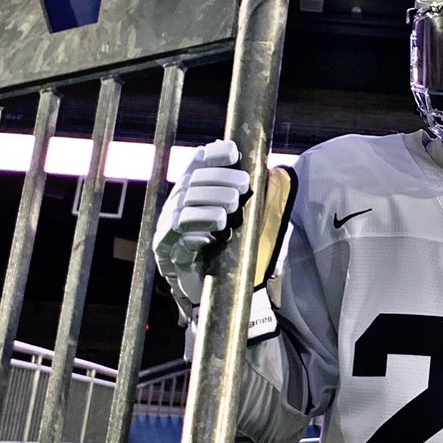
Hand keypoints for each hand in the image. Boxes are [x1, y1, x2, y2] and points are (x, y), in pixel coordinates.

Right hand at [152, 140, 251, 312]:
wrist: (223, 289)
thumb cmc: (235, 248)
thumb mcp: (250, 217)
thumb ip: (256, 197)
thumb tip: (273, 172)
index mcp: (192, 192)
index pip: (197, 165)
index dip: (213, 156)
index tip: (233, 153)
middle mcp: (176, 208)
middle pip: (190, 185)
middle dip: (217, 182)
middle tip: (242, 187)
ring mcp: (169, 231)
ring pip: (182, 211)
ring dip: (206, 209)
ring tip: (227, 214)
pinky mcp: (170, 256)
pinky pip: (177, 241)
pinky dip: (195, 235)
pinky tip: (211, 236)